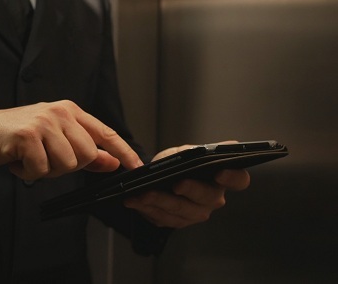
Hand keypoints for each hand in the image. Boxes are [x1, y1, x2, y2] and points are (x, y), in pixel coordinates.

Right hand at [0, 100, 142, 180]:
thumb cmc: (13, 137)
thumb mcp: (53, 139)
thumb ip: (84, 149)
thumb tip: (112, 161)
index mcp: (69, 111)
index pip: (105, 133)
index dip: (124, 151)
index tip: (137, 167)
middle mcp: (59, 113)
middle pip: (86, 155)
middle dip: (66, 166)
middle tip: (43, 159)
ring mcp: (44, 122)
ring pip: (66, 164)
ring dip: (45, 171)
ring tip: (29, 158)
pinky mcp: (27, 135)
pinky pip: (42, 169)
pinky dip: (28, 173)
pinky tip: (17, 160)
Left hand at [123, 142, 249, 228]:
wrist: (160, 178)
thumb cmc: (178, 164)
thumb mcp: (185, 152)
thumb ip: (194, 151)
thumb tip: (202, 151)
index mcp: (222, 179)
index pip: (239, 180)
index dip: (233, 177)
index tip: (221, 172)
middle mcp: (213, 199)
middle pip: (206, 198)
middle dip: (190, 190)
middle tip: (176, 184)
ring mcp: (196, 213)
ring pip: (180, 210)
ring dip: (160, 201)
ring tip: (143, 194)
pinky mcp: (177, 222)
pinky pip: (163, 218)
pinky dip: (146, 209)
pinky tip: (134, 201)